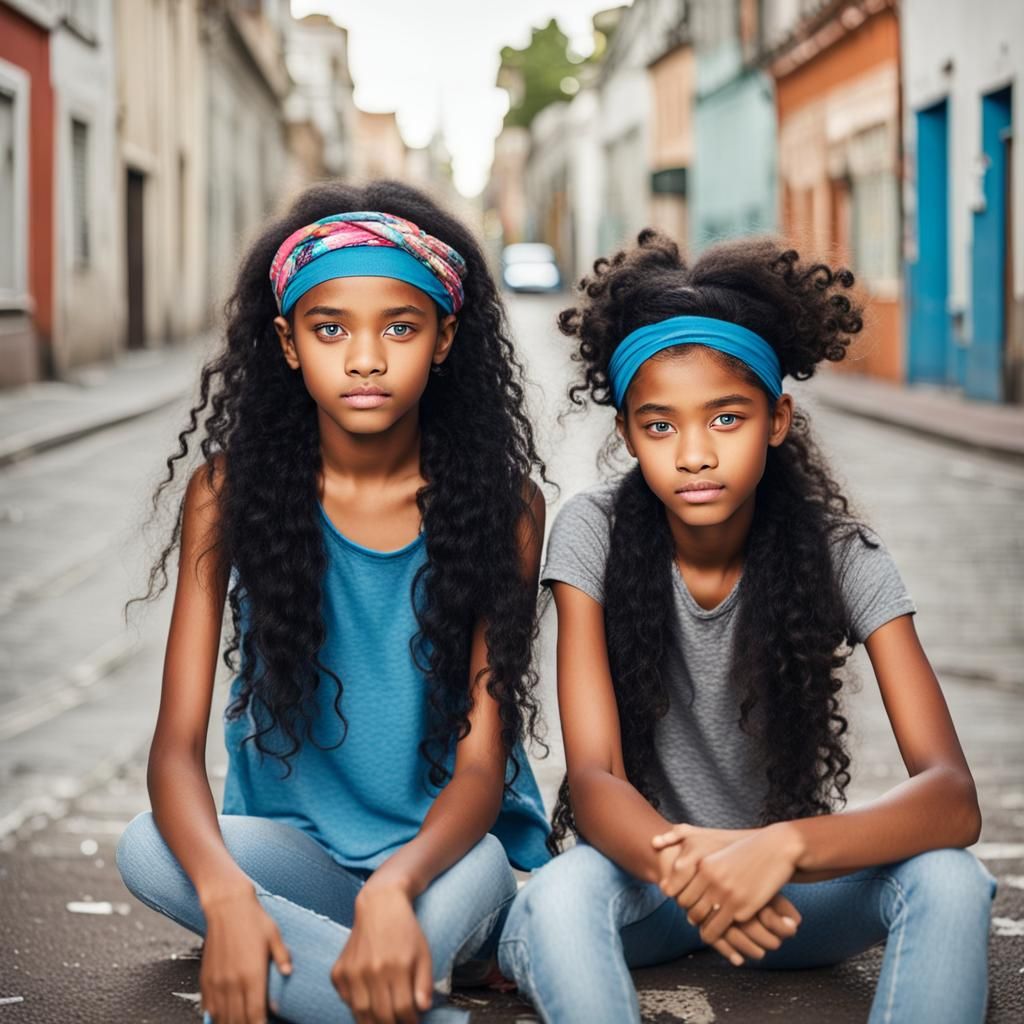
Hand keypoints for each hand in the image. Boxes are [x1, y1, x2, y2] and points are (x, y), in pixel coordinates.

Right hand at [199, 884, 291, 1023]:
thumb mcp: (274, 936)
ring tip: (240, 1023)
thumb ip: (282, 957)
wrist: (227, 906)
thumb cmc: (253, 919)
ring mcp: (218, 982)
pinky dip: (215, 1016)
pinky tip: (222, 1017)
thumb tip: (289, 973)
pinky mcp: (206, 978)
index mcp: (253, 975)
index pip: (256, 1014)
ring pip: (222, 1017)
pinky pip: (209, 1006)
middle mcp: (233, 982)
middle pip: (238, 1020)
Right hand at [332, 883, 432, 1023]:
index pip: (402, 1009)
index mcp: (397, 966)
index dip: (410, 1021)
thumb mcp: (423, 953)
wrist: (379, 905)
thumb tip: (422, 1009)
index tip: (414, 1022)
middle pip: (381, 1016)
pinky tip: (368, 1003)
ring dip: (372, 1023)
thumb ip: (424, 983)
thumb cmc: (405, 930)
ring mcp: (352, 971)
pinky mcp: (338, 971)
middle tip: (398, 1023)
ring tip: (383, 1021)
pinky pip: (346, 1000)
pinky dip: (356, 1008)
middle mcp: (372, 970)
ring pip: (360, 1013)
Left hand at [670, 823, 803, 945]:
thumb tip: (679, 888)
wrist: (777, 849)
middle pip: (690, 910)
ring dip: (706, 930)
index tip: (689, 906)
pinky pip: (722, 928)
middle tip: (700, 920)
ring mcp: (727, 895)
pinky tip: (727, 930)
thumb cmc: (748, 852)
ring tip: (711, 930)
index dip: (683, 903)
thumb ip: (703, 870)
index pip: (680, 894)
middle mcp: (712, 880)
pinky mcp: (742, 908)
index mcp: (703, 865)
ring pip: (705, 923)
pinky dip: (722, 933)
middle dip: (694, 918)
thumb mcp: (719, 853)